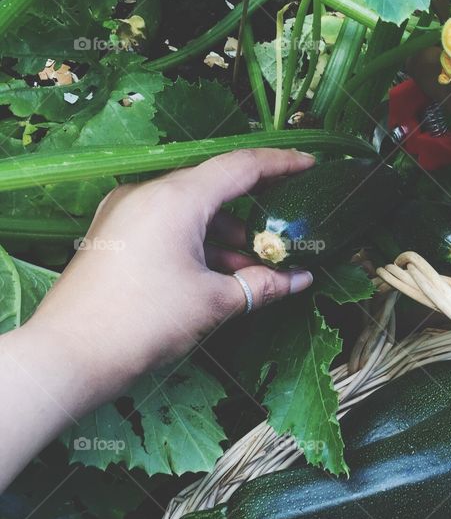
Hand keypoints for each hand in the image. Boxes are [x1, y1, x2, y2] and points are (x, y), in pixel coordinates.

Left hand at [26, 148, 315, 383]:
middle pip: (215, 189)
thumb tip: (300, 280)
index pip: (240, 166)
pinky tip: (220, 275)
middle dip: (254, 212)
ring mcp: (127, 213)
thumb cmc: (144, 321)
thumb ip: (263, 285)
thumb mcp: (214, 302)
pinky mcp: (116, 234)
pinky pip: (168, 226)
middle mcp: (148, 194)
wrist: (71, 355)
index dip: (281, 164)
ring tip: (255, 270)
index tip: (310, 165)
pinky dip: (199, 243)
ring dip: (227, 235)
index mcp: (175, 198)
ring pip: (191, 211)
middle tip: (287, 229)